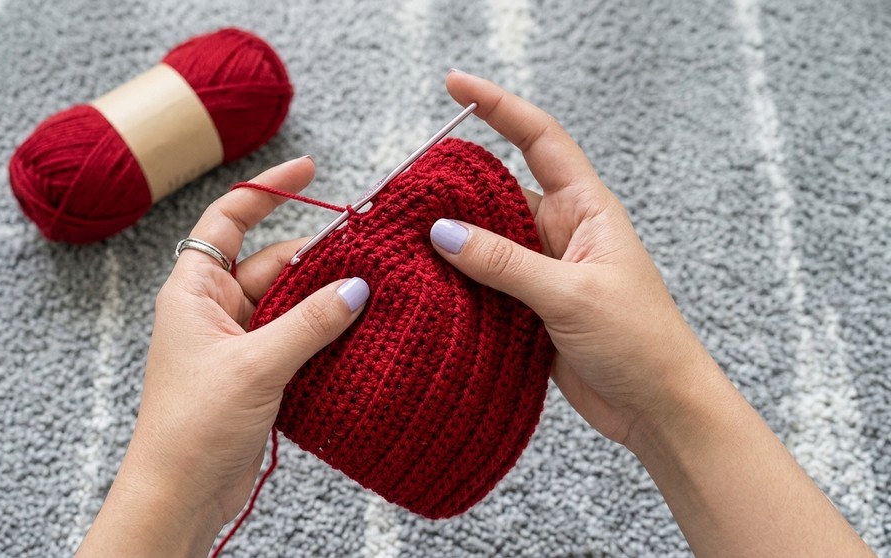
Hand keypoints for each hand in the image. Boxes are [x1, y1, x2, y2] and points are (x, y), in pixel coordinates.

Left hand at [77, 157, 369, 556]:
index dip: (268, 189)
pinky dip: (325, 332)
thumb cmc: (193, 426)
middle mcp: (214, 307)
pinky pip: (297, 337)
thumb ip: (309, 322)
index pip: (229, 218)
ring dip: (325, 298)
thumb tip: (357, 286)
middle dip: (318, 256)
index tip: (309, 169)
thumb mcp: (255, 365)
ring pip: (290, 301)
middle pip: (272, 261)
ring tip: (374, 291)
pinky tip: (359, 331)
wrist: (181, 495)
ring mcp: (238, 341)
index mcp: (194, 289)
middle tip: (369, 252)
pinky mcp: (258, 372)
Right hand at [433, 72, 871, 556]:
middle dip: (453, 186)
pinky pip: (484, 283)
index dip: (499, 107)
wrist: (658, 409)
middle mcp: (561, 232)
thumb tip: (443, 232)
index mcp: (586, 209)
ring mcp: (543, 271)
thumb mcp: (571, 294)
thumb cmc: (640, 342)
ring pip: (485, 241)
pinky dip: (456, 283)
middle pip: (499, 191)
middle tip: (404, 191)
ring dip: (450, 241)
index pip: (540, 140)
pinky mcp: (529, 309)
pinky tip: (423, 284)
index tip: (455, 86)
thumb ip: (505, 262)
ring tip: (400, 239)